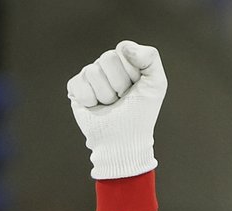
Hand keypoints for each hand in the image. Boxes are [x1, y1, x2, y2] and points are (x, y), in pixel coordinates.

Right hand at [66, 40, 166, 179]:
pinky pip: (79, 84)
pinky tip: (96, 107)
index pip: (123, 50)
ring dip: (106, 95)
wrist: (123, 141)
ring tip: (110, 105)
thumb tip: (124, 47)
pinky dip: (90, 100)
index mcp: (125, 60)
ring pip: (93, 72)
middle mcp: (106, 65)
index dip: (132, 73)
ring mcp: (89, 75)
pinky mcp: (75, 88)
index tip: (135, 88)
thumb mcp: (156, 84)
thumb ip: (150, 57)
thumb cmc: (140, 113)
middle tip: (122, 99)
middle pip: (107, 59)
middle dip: (119, 84)